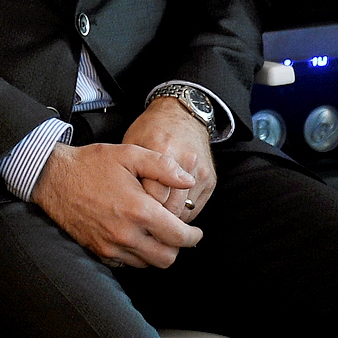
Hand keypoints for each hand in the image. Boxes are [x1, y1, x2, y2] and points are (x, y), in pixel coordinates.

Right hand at [29, 141, 203, 268]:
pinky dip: (137, 255)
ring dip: (157, 252)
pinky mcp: (98, 251)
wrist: (54, 177)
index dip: (193, 236)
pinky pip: (127, 264)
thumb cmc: (92, 164)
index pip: (178, 237)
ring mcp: (110, 246)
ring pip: (147, 264)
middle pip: (166, 258)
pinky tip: (136, 236)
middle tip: (177, 234)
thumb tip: (188, 181)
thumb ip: (163, 166)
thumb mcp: (130, 154)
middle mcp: (126, 234)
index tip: (196, 232)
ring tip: (156, 233)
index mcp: (139, 210)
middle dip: (177, 248)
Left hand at [122, 97, 217, 218]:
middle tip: (141, 222)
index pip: (151, 196)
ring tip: (154, 218)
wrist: (182, 114)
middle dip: (155, 220)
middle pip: (170, 208)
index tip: (131, 215)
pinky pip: (195, 209)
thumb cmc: (151, 130)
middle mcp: (185, 161)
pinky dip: (182, 214)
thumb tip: (128, 205)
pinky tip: (169, 209)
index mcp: (162, 150)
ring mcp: (200, 172)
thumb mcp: (133, 143)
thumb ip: (131, 172)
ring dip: (169, 220)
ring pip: (184, 212)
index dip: (140, 210)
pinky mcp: (210, 179)